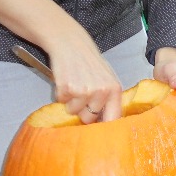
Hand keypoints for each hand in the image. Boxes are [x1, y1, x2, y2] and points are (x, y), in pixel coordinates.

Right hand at [0, 0, 123, 124]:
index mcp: (114, 89)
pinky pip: (62, 103)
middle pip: (89, 119)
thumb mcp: (107, 78)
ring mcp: (83, 91)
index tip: (99, 131)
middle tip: (82, 94)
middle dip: (83, 111)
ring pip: (74, 112)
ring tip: (75, 84)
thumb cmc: (90, 62)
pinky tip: (66, 80)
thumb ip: (109, 99)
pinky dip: (61, 95)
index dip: (104, 127)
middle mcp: (101, 92)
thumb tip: (107, 123)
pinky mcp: (67, 89)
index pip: (113, 119)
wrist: (71, 43)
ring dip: (71, 102)